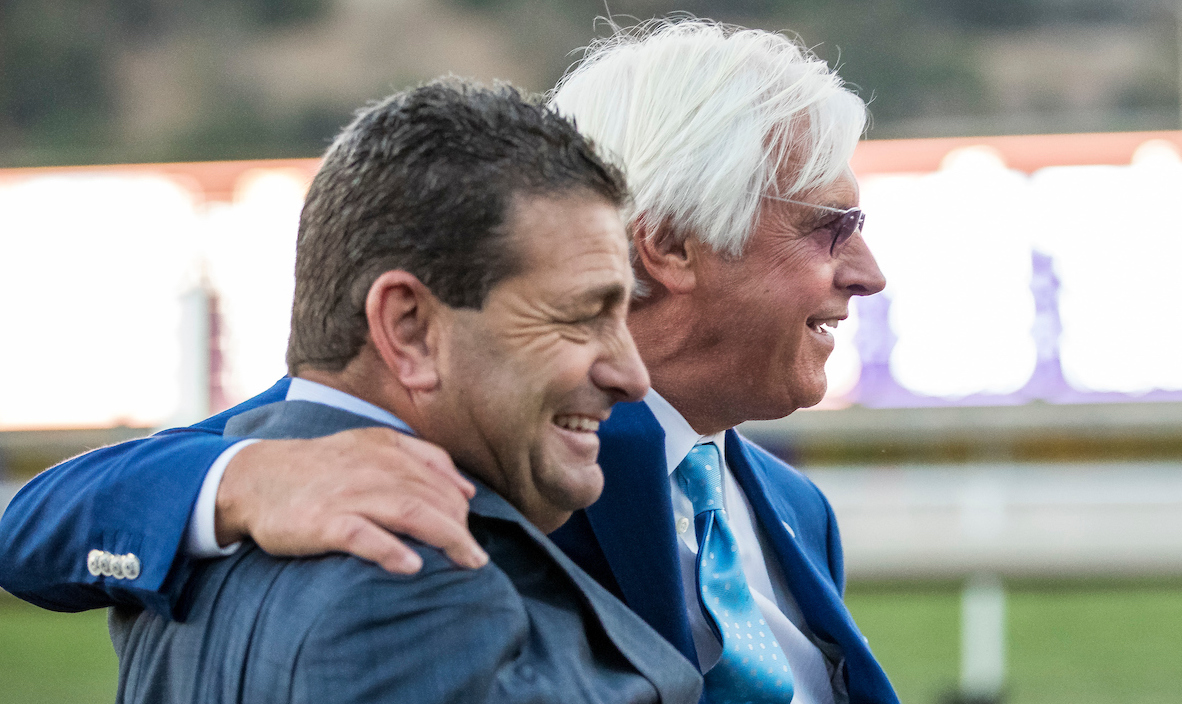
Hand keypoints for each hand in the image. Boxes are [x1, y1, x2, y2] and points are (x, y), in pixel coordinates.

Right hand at [214, 427, 486, 572]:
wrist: (254, 478)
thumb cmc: (320, 468)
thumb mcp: (371, 446)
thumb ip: (421, 458)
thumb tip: (467, 489)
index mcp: (386, 449)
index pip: (439, 478)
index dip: (461, 507)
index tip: (470, 532)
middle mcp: (371, 468)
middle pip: (431, 497)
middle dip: (461, 528)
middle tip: (477, 558)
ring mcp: (347, 495)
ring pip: (409, 512)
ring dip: (445, 537)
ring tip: (468, 562)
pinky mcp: (322, 521)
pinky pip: (362, 535)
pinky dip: (389, 550)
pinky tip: (412, 566)